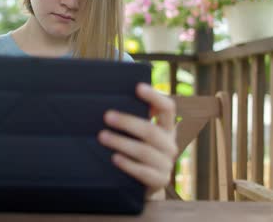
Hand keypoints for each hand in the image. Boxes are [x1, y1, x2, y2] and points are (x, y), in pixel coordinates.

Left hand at [98, 82, 176, 199]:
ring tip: (102, 137)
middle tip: (107, 116)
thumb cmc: (139, 151)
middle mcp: (170, 144)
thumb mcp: (141, 135)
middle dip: (127, 122)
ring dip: (121, 142)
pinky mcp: (159, 180)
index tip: (138, 87)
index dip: (155, 97)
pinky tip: (114, 158)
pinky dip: (128, 164)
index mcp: (167, 128)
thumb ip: (136, 118)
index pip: (168, 108)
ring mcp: (166, 164)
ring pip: (144, 151)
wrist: (147, 184)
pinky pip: (143, 172)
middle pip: (151, 131)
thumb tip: (113, 97)